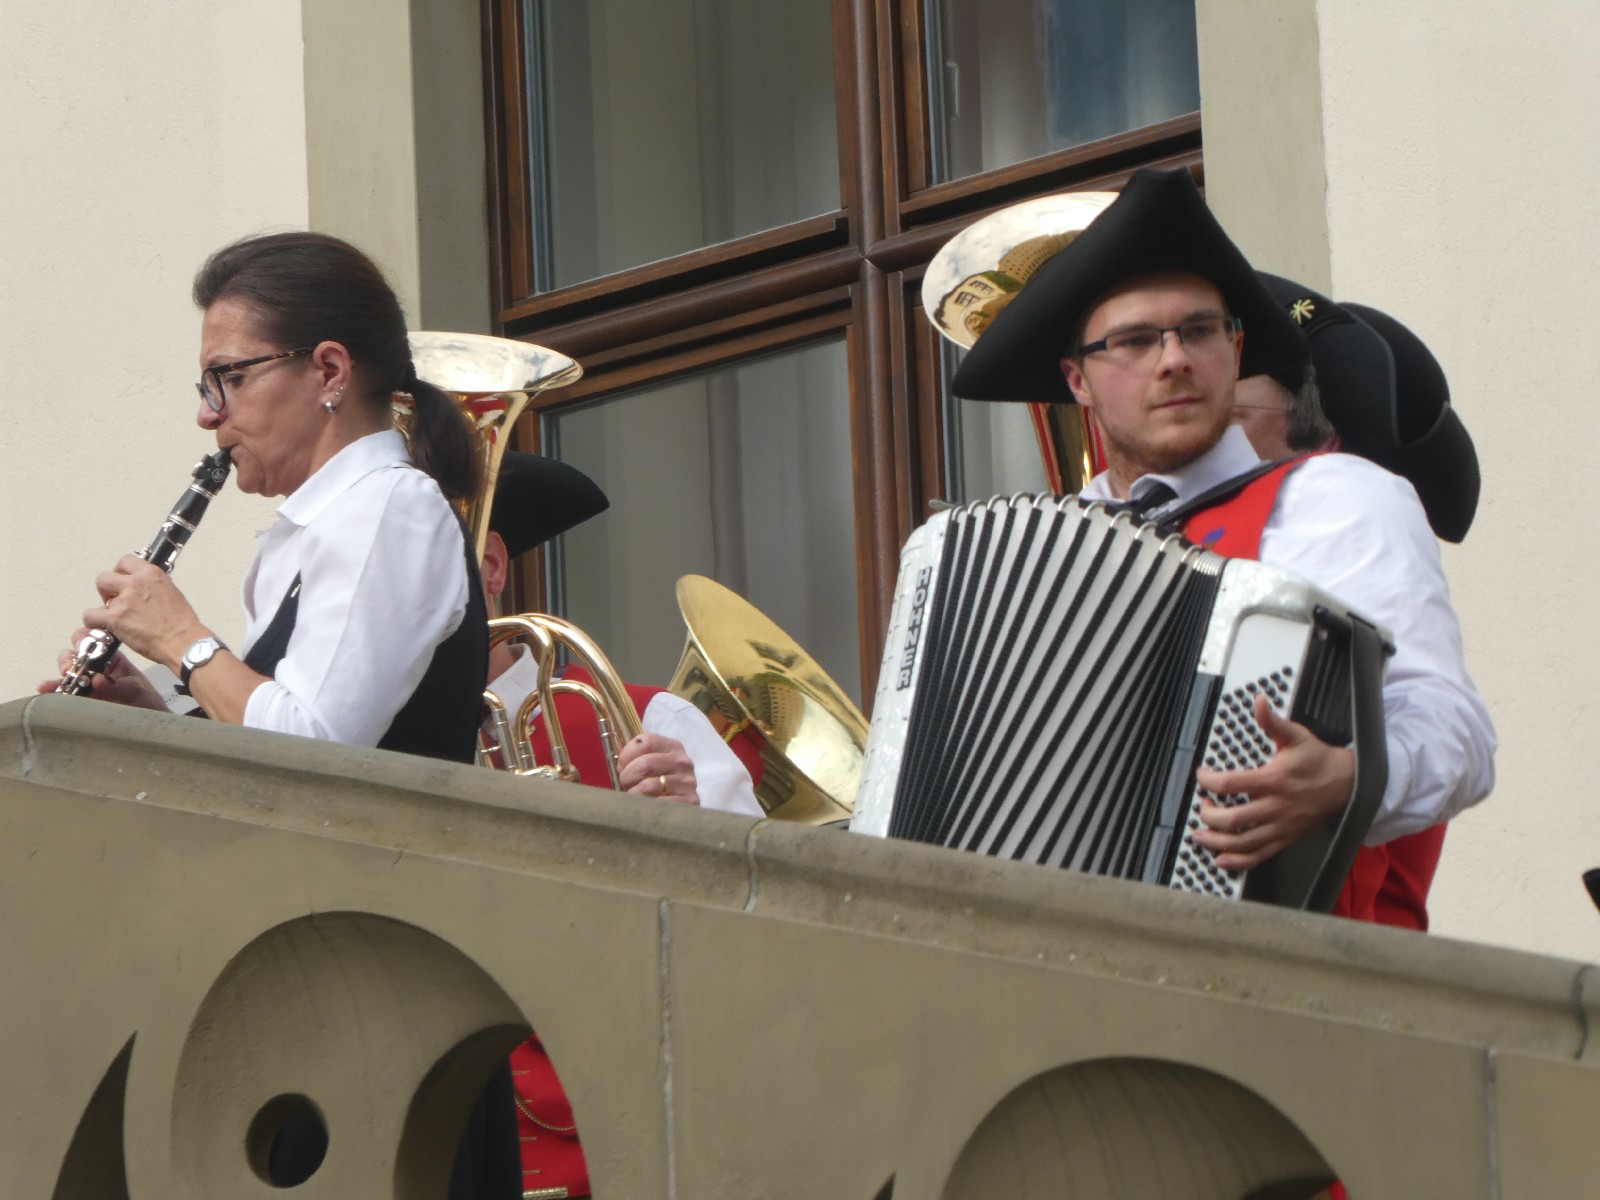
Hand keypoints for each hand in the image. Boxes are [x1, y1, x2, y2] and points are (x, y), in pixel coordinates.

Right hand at [41, 634, 167, 710]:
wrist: (151, 728)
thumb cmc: (148, 704)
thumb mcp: (137, 692)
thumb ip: (118, 687)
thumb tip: (96, 680)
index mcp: (113, 659)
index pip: (95, 641)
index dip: (86, 638)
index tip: (82, 645)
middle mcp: (97, 668)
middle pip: (76, 653)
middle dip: (71, 655)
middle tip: (71, 665)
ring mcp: (87, 683)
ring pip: (67, 670)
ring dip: (62, 670)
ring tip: (61, 677)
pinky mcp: (80, 699)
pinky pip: (63, 691)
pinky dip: (53, 688)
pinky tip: (46, 688)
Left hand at [83, 554, 207, 672]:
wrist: (183, 642)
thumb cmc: (182, 623)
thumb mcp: (172, 593)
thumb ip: (153, 586)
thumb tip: (143, 590)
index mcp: (152, 574)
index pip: (126, 561)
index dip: (121, 572)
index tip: (123, 581)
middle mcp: (136, 583)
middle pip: (105, 576)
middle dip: (108, 587)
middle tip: (116, 599)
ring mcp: (124, 600)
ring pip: (99, 593)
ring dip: (104, 604)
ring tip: (114, 616)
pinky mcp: (115, 618)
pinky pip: (90, 615)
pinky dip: (93, 621)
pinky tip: (102, 626)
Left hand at [617, 733, 700, 805]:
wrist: (681, 812)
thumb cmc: (658, 784)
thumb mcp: (651, 765)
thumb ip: (636, 758)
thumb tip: (615, 763)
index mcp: (672, 747)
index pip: (645, 741)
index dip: (626, 755)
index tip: (621, 766)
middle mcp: (683, 762)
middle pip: (645, 764)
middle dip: (627, 777)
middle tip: (625, 785)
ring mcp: (687, 783)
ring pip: (648, 786)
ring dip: (633, 794)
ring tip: (633, 798)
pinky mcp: (690, 803)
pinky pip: (658, 804)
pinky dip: (645, 808)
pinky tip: (644, 809)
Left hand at [1191, 693, 1354, 871]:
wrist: (1348, 784)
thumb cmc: (1318, 760)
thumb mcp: (1296, 736)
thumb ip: (1273, 722)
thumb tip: (1259, 701)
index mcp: (1274, 780)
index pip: (1231, 783)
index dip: (1208, 780)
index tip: (1202, 775)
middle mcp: (1276, 807)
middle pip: (1233, 819)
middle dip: (1209, 814)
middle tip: (1202, 806)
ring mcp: (1281, 827)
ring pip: (1243, 843)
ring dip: (1216, 841)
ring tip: (1200, 835)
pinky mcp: (1285, 839)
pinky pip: (1259, 856)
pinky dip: (1238, 861)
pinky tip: (1222, 858)